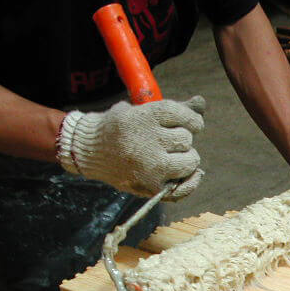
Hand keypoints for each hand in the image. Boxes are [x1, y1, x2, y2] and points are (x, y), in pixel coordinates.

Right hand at [56, 96, 205, 199]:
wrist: (87, 150)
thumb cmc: (119, 127)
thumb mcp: (141, 109)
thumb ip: (175, 108)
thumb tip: (202, 102)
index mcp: (144, 118)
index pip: (184, 116)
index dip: (191, 119)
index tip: (187, 123)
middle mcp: (148, 142)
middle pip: (186, 139)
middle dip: (181, 139)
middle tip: (167, 141)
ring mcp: (150, 166)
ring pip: (190, 161)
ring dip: (186, 159)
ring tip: (171, 156)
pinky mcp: (151, 186)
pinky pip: (183, 187)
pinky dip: (190, 182)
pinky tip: (188, 174)